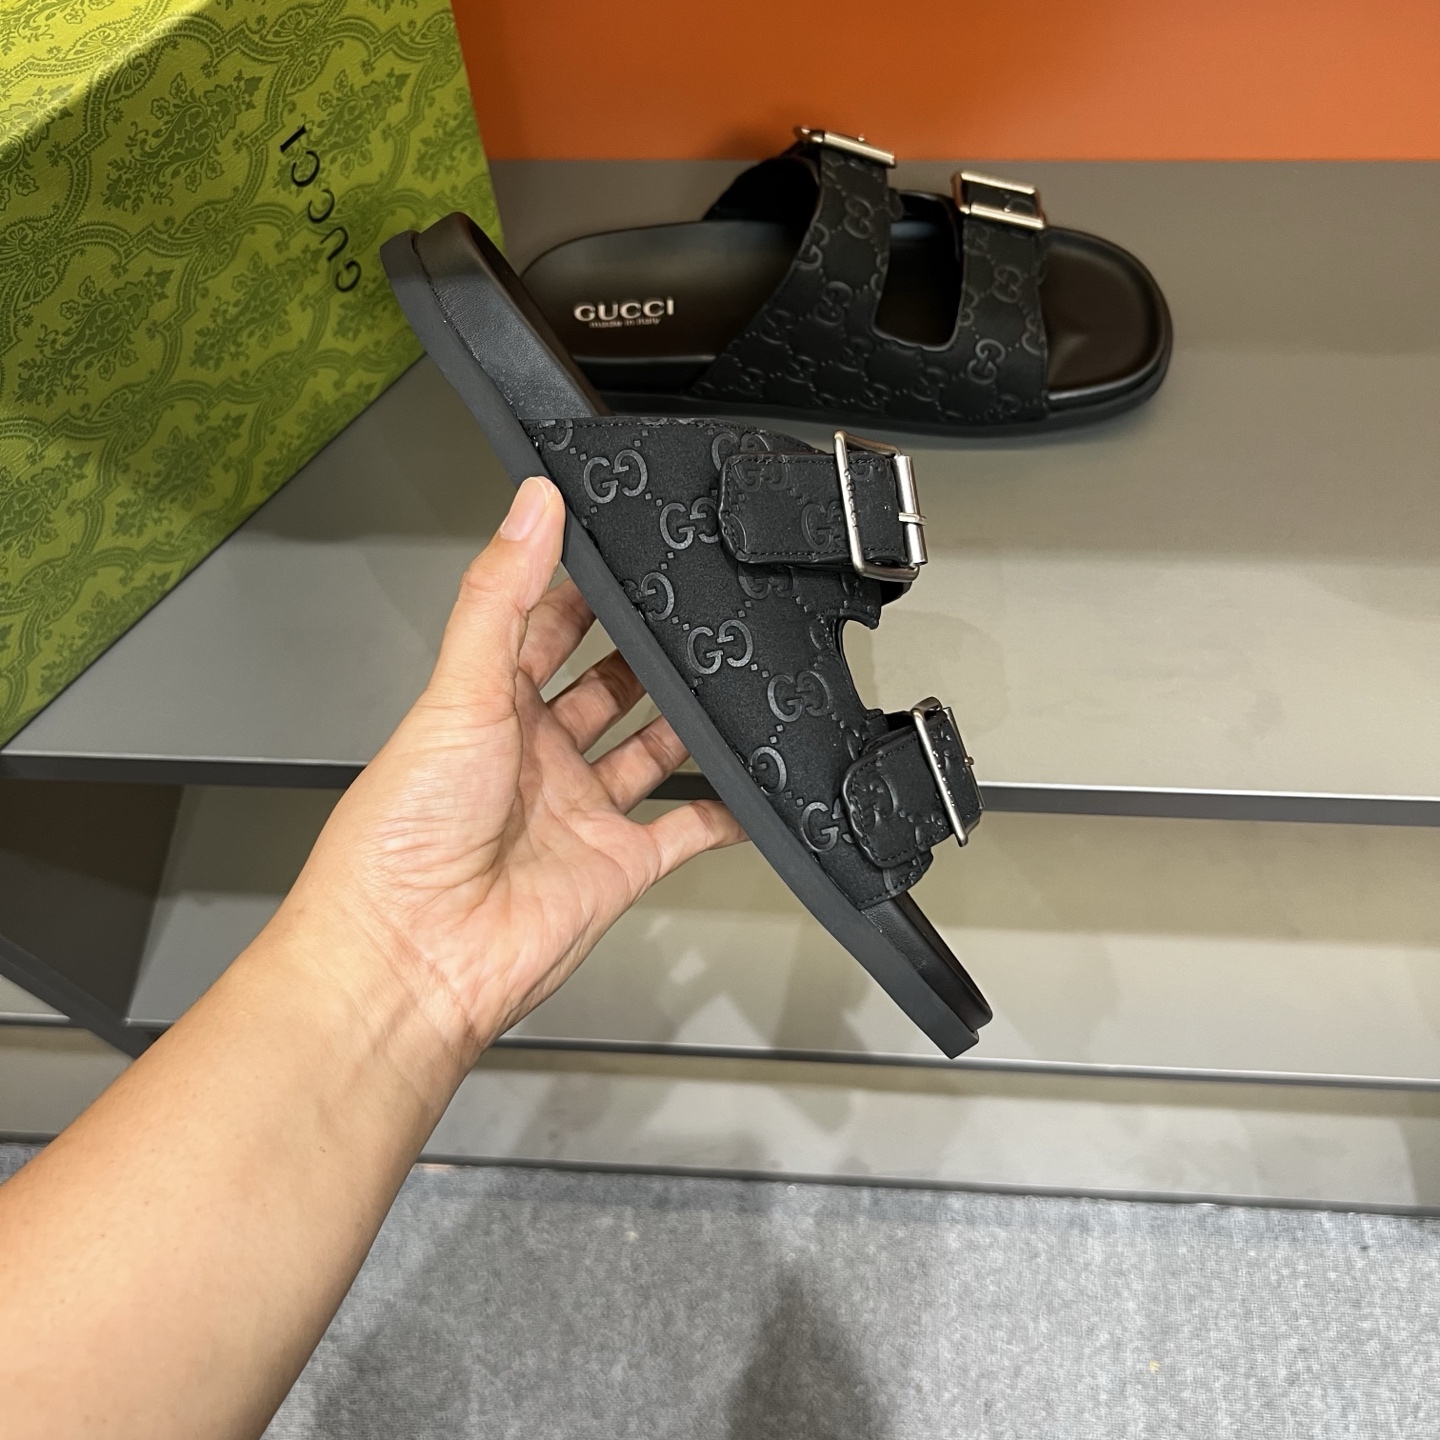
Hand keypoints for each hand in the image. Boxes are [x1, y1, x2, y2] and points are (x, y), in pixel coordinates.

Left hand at [273, 473, 743, 1065]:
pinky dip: (724, 813)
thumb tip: (527, 508)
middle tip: (688, 607)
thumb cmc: (401, 840)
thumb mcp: (458, 692)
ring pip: (648, 751)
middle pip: (605, 687)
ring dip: (685, 719)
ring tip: (726, 675)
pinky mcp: (616, 865)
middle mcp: (532, 759)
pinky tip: (751, 787)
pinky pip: (686, 832)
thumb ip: (498, 598)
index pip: (541, 630)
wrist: (412, 961)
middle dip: (643, 650)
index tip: (622, 545)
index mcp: (484, 710)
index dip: (579, 589)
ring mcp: (577, 813)